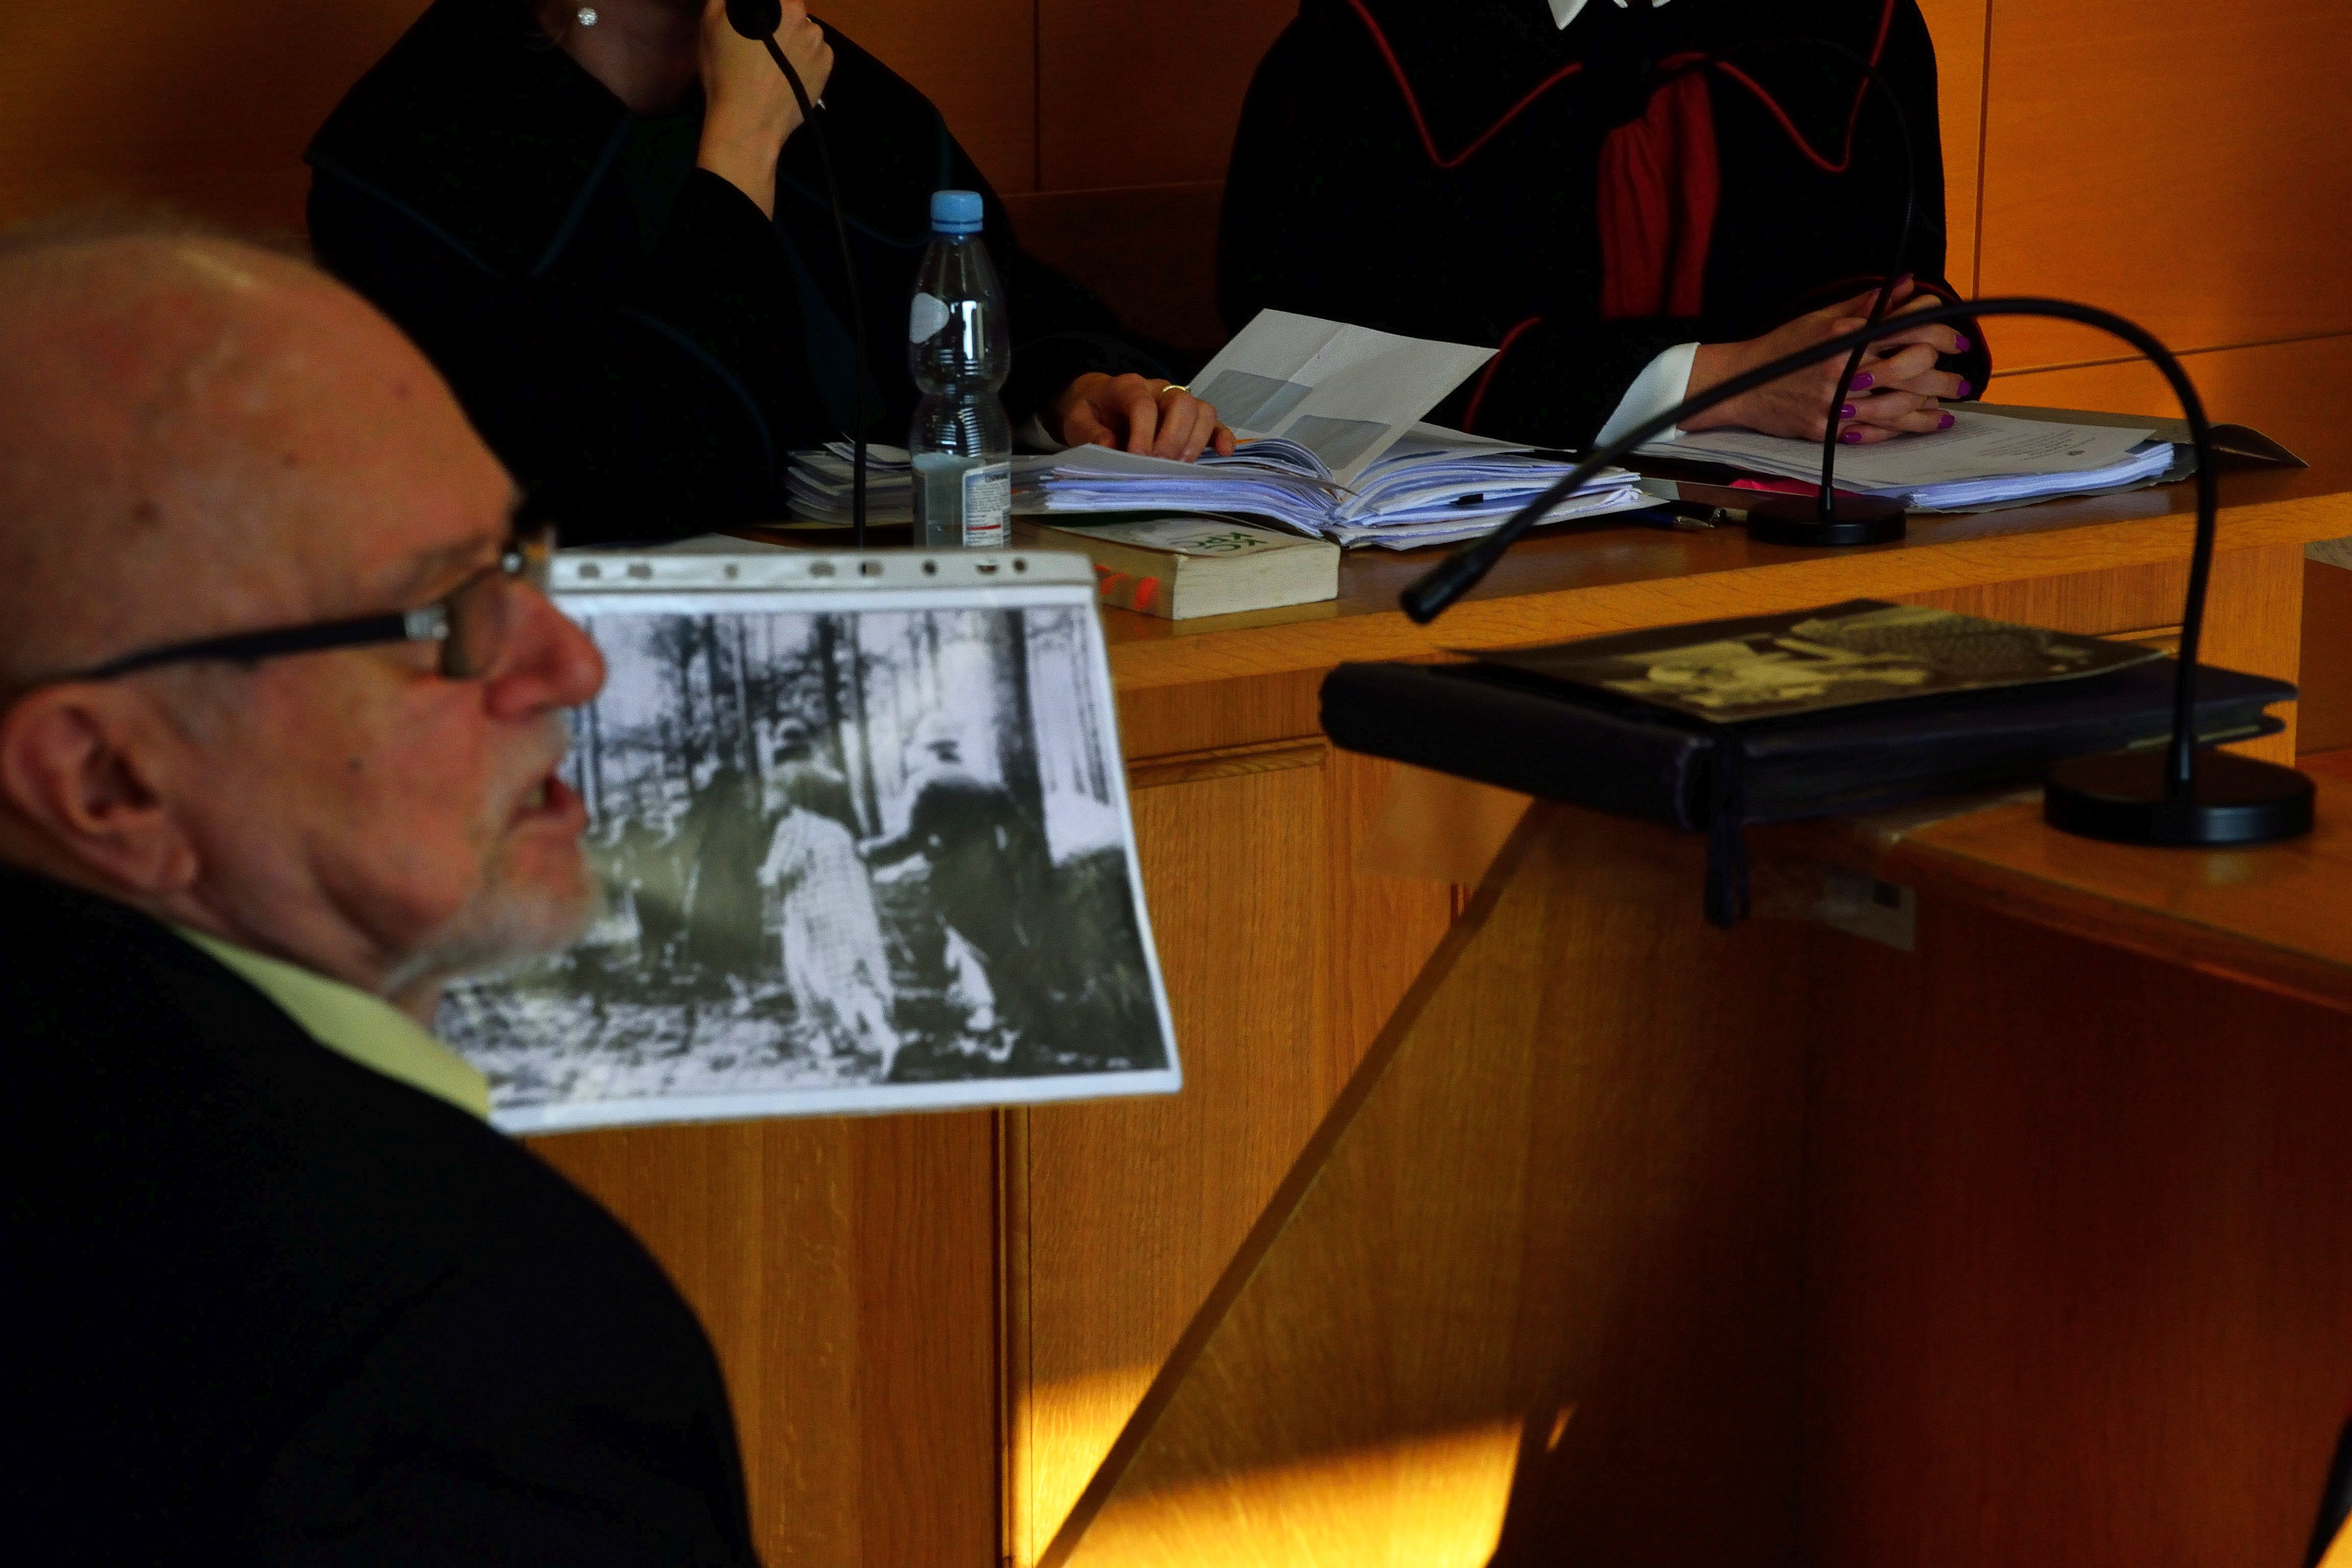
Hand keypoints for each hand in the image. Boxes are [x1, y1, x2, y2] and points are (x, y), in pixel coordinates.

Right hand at [694, 0, 833, 216]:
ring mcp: (817, 38)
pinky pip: (816, 50)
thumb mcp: (711, 23)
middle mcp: (799, 12)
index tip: (747, 27)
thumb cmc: (724, 70)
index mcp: (772, 0)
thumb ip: (726, 0)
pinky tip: (787, 73)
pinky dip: (804, 57)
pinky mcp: (827, 63)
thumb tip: (737, 1)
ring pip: (803, 28)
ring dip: (791, 37)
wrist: (749, 122)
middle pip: (786, 7)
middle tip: (756, 45)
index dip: (755, 10)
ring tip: (772, 63)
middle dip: (773, 19)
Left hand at [1050, 374, 1235, 460]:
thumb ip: (1090, 433)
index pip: (1144, 404)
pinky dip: (1221, 436)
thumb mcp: (1076, 421)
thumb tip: (1110, 446)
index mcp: (1127, 386)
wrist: (1096, 401)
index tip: (1136, 458)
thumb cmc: (1089, 412)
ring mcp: (1177, 401)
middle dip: (1173, 437)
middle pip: (1181, 403)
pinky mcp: (1189, 417)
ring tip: (1180, 466)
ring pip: (1202, 410)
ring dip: (1196, 440)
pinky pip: (1213, 422)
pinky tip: (1224, 452)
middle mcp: (1158, 389)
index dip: (1143, 432)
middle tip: (1160, 464)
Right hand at [1681, 280, 1974, 445]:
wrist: (1740, 385)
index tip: (1958, 340)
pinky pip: (1873, 433)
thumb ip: (1867, 305)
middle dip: (1944, 376)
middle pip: (1910, 370)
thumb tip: (1906, 283)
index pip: (1906, 330)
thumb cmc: (1782, 348)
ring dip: (1929, 409)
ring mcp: (1834, 403)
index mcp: (1845, 338)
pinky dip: (1900, 430)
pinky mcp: (1826, 430)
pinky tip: (1919, 426)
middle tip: (1964, 381)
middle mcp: (1843, 370)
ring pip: (1897, 407)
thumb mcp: (1822, 319)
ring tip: (1949, 409)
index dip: (1940, 333)